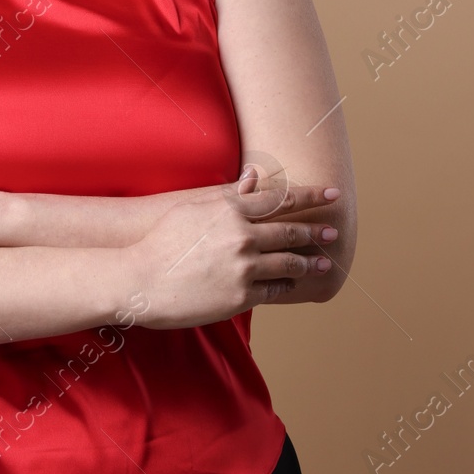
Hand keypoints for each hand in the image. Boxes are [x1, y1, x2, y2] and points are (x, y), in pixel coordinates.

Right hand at [125, 171, 337, 329]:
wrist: (139, 279)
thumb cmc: (162, 240)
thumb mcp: (192, 208)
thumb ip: (228, 195)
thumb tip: (253, 178)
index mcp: (231, 210)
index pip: (280, 199)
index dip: (310, 195)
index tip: (332, 193)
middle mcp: (242, 236)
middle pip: (289, 230)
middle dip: (315, 230)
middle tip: (333, 231)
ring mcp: (243, 267)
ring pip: (288, 262)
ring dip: (308, 262)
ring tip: (322, 263)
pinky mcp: (240, 295)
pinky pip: (273, 289)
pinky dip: (286, 284)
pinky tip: (292, 283)